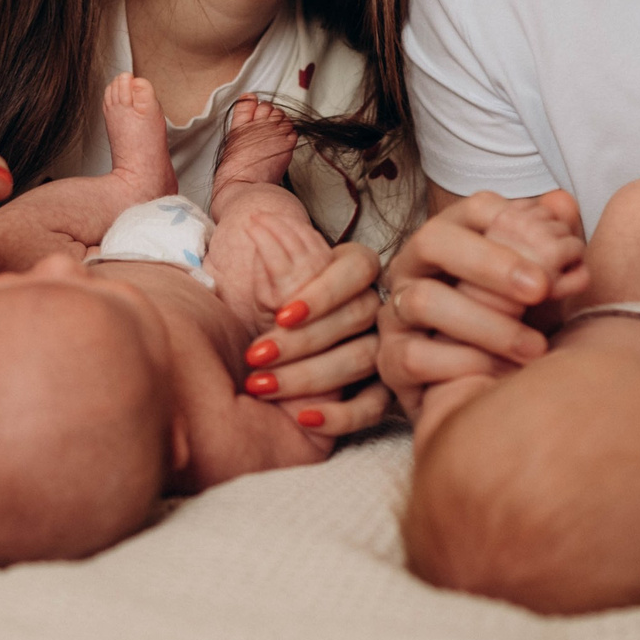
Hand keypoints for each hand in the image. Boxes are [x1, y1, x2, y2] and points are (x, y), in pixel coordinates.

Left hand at [224, 227, 389, 437]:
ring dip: (310, 377)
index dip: (321, 293)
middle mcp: (376, 303)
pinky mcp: (379, 391)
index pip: (355, 269)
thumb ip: (269, 254)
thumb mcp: (264, 278)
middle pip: (359, 316)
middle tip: (257, 355)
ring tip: (261, 386)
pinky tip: (304, 418)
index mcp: (354, 266)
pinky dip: (340, 414)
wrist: (263, 348)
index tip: (281, 314)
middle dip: (305, 340)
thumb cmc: (267, 301)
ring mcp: (382, 347)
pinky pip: (373, 406)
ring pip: (363, 359)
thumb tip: (258, 221)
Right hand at [377, 190, 587, 420]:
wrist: (487, 392)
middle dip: (490, 262)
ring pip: (423, 300)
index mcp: (452, 239)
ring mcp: (395, 311)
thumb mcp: (540, 286)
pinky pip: (414, 357)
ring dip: (486, 323)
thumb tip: (562, 204)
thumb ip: (554, 244)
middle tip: (541, 289)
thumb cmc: (513, 327)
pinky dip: (462, 364)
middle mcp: (413, 267)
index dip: (510, 220)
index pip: (472, 210)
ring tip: (535, 349)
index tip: (555, 247)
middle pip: (434, 239)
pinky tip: (499, 377)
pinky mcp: (389, 359)